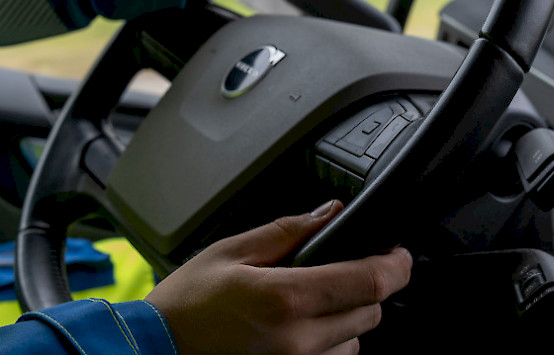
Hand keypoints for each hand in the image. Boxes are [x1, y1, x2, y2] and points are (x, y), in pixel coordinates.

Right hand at [145, 200, 412, 353]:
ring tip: (309, 303)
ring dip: (346, 318)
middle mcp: (299, 341)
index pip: (370, 282)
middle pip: (371, 312)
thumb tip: (330, 213)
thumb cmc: (185, 306)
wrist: (154, 352)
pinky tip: (299, 329)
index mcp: (286, 298)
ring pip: (355, 341)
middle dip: (366, 286)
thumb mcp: (231, 251)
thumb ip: (288, 231)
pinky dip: (328, 345)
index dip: (396, 265)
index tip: (399, 253)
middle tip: (340, 269)